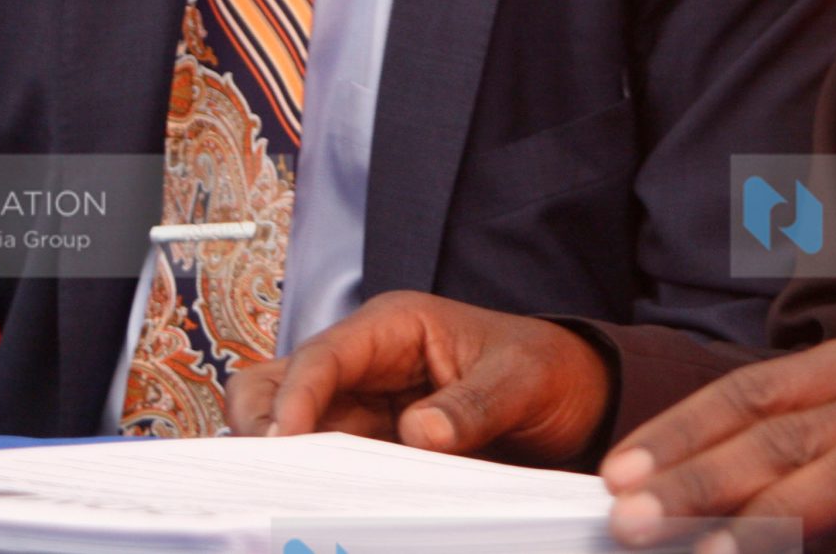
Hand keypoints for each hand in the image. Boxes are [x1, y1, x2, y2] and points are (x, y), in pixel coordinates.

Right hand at [225, 291, 611, 464]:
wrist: (572, 398)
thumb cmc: (545, 369)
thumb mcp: (521, 380)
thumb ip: (472, 406)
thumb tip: (419, 432)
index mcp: (394, 326)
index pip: (322, 356)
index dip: (295, 397)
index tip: (285, 442)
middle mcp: (365, 362)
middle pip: (277, 384)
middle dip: (263, 424)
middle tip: (274, 476)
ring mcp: (362, 406)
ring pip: (288, 426)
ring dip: (284, 459)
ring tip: (294, 499)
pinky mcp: (370, 445)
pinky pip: (325, 463)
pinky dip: (315, 484)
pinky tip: (324, 508)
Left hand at [596, 334, 835, 551]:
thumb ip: (805, 437)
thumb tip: (696, 483)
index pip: (750, 390)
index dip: (681, 433)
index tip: (620, 473)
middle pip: (774, 434)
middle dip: (697, 481)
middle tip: (632, 519)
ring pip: (822, 478)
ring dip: (753, 521)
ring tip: (698, 551)